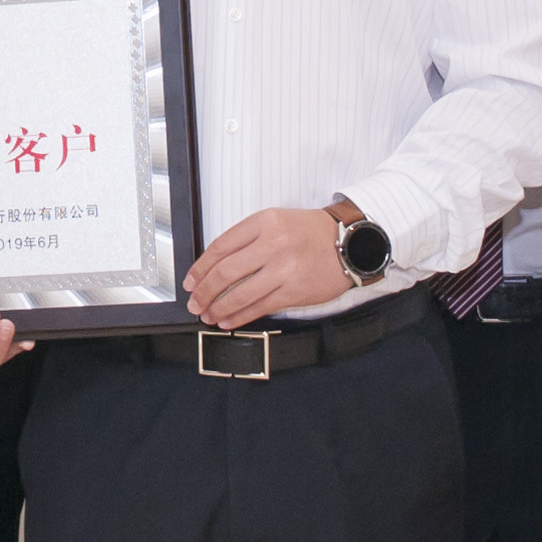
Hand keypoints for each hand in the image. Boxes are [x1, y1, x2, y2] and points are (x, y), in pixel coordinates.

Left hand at [184, 205, 358, 329]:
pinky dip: (239, 317)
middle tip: (194, 302)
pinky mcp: (294, 291)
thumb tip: (215, 266)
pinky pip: (259, 307)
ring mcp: (284, 269)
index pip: (221, 246)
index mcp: (265, 221)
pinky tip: (227, 321)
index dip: (200, 267)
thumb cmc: (311, 233)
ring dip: (218, 308)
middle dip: (204, 291)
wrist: (350, 244)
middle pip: (225, 272)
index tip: (191, 280)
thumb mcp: (277, 221)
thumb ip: (247, 238)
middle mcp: (273, 244)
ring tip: (208, 315)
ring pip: (240, 293)